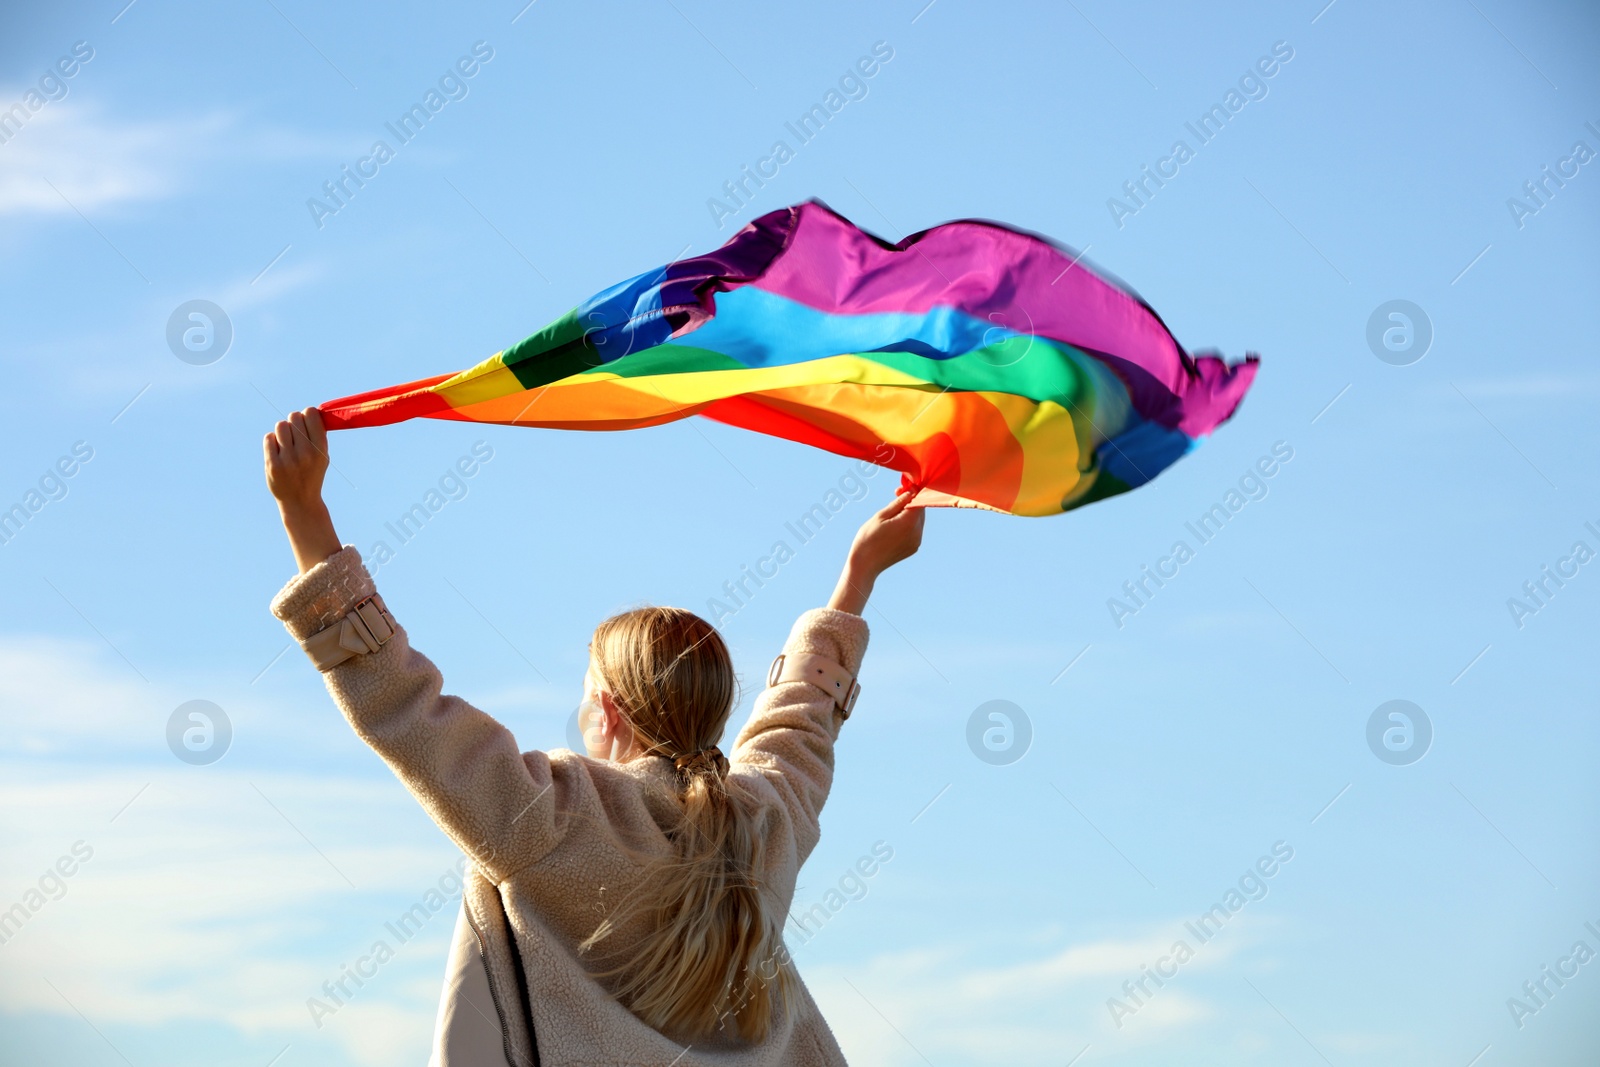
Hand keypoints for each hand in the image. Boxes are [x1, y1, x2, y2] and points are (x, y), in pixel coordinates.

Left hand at [265, 407, 329, 507]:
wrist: (300, 502)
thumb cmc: (312, 473)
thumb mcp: (323, 456)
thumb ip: (319, 435)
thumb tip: (310, 411)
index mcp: (320, 449)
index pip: (310, 414)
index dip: (307, 414)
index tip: (306, 422)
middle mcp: (305, 453)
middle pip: (294, 417)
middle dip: (294, 422)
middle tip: (295, 433)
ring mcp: (288, 459)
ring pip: (280, 426)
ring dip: (283, 431)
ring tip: (286, 442)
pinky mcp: (272, 465)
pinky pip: (269, 438)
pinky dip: (272, 441)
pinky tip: (277, 451)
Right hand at [828, 490, 924, 614]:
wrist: (865, 565)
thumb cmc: (868, 538)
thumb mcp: (880, 516)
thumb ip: (898, 503)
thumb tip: (911, 491)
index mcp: (909, 522)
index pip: (919, 500)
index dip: (912, 492)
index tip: (899, 490)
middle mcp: (917, 533)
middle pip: (921, 510)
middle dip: (911, 501)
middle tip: (895, 495)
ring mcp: (916, 542)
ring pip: (918, 520)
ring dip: (910, 513)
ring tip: (892, 513)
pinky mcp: (913, 548)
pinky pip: (915, 531)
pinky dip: (909, 524)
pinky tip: (894, 526)